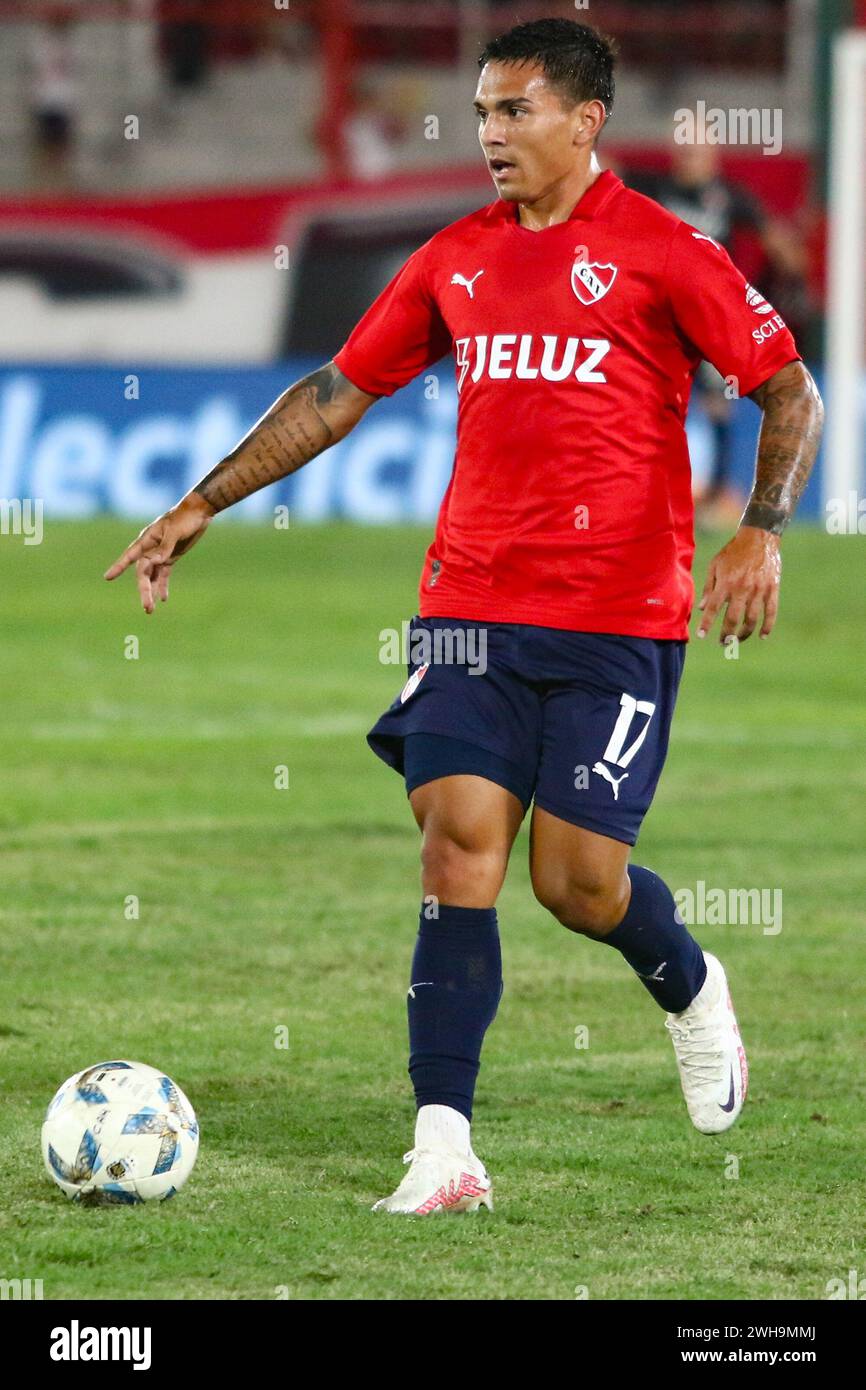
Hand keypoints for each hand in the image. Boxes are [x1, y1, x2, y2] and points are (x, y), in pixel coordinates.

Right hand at [103, 493, 214, 613]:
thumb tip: (156, 562)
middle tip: (147, 608)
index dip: (118, 566)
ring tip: (150, 610)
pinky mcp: (170, 557)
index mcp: (147, 540)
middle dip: (144, 591)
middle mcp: (150, 549)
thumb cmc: (185, 517)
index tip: (107, 577)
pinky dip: (162, 586)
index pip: (130, 556)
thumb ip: (165, 547)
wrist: (198, 512)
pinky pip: (163, 574)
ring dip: (151, 592)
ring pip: (152, 576)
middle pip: (143, 573)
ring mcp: (160, 554)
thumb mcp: (175, 531)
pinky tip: (163, 599)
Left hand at [697, 525, 780, 642]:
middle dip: (726, 634)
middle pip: (733, 618)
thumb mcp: (715, 565)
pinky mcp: (773, 588)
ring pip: (752, 619)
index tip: (702, 636)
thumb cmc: (733, 551)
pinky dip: (767, 626)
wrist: (759, 536)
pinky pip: (771, 612)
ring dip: (744, 634)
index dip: (707, 623)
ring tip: (737, 640)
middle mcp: (742, 588)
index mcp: (726, 582)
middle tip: (722, 643)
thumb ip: (708, 587)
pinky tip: (762, 636)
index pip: (713, 608)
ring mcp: (759, 589)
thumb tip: (701, 608)